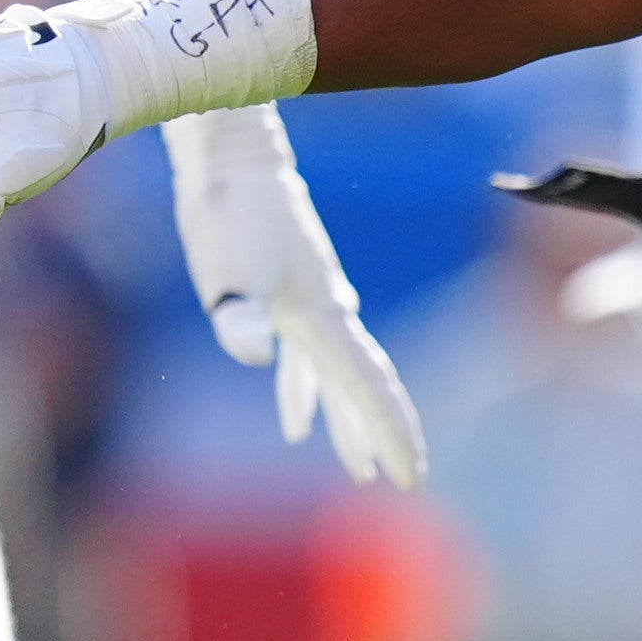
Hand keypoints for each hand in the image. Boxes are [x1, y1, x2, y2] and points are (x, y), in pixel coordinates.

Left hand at [164, 107, 423, 488]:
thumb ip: (241, 315)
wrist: (231, 161)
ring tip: (358, 467)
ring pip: (340, 379)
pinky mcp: (287, 297)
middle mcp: (329, 316)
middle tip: (404, 479)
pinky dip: (307, 394)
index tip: (413, 477)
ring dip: (348, 421)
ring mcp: (312, 306)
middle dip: (382, 434)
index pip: (369, 387)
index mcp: (323, 318)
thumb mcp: (228, 271)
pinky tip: (295, 422)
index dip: (393, 434)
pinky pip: (308, 362)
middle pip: (365, 387)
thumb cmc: (230, 213)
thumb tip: (254, 354)